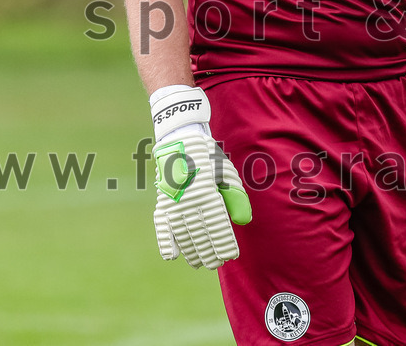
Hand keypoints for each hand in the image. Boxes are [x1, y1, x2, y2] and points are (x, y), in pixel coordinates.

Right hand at [149, 86, 250, 269]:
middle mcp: (188, 201)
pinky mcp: (162, 202)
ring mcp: (173, 203)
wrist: (180, 140)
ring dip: (191, 251)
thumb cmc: (209, 158)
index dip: (224, 243)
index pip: (217, 226)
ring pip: (183, 234)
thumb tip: (243, 222)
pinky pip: (162, 226)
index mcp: (208, 193)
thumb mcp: (227, 173)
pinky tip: (172, 256)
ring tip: (199, 263)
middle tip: (216, 264)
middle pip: (200, 234)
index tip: (230, 256)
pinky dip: (166, 241)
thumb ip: (236, 197)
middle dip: (209, 252)